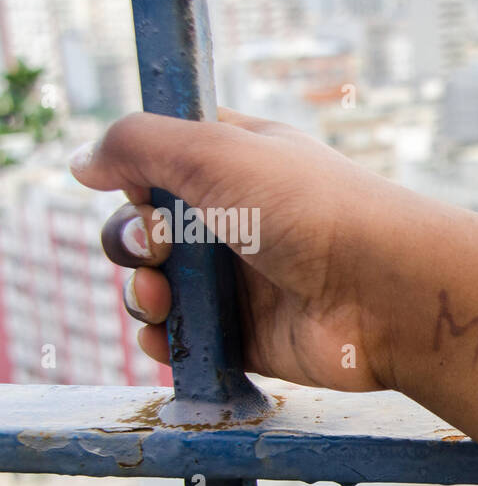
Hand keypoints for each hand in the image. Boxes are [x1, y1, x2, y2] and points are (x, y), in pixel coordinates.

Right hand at [72, 108, 402, 391]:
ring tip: (160, 295)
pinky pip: (187, 341)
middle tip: (158, 246)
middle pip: (150, 228)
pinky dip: (164, 341)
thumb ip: (139, 143)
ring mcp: (245, 283)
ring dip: (141, 292)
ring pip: (160, 287)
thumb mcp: (217, 149)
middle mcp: (240, 222)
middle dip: (133, 237)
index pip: (164, 161)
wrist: (387, 292)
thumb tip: (83, 162)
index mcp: (239, 164)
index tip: (142, 183)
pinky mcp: (250, 338)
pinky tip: (166, 336)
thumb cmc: (314, 208)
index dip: (139, 173)